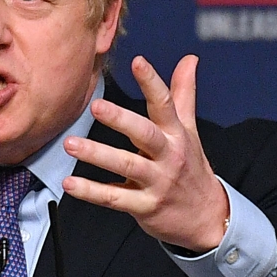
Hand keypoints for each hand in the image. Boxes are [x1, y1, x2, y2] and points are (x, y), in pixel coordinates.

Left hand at [62, 55, 228, 252]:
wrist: (206, 218)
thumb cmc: (191, 168)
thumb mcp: (189, 130)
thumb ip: (184, 93)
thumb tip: (190, 58)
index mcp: (177, 134)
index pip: (165, 104)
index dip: (152, 82)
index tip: (138, 62)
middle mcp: (169, 156)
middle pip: (145, 134)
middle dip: (121, 120)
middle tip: (96, 106)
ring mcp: (158, 183)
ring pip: (126, 166)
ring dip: (97, 154)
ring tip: (70, 144)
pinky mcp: (145, 207)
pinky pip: (115, 199)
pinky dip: (91, 192)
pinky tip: (70, 184)